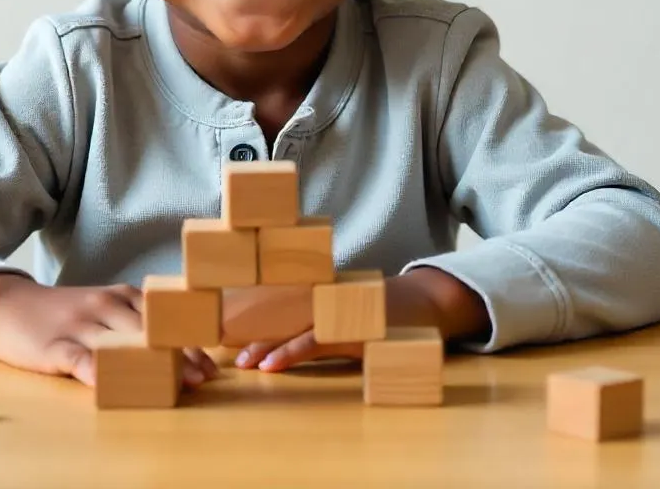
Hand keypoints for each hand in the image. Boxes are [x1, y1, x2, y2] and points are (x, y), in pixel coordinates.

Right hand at [0, 274, 217, 388]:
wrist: (8, 304)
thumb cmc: (62, 311)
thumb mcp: (101, 307)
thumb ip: (130, 322)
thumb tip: (170, 348)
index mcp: (120, 296)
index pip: (162, 319)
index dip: (187, 342)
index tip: (211, 364)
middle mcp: (105, 306)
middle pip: (149, 332)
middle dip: (179, 356)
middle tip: (204, 379)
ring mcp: (80, 324)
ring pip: (121, 345)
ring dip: (151, 366)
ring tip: (177, 386)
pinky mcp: (55, 345)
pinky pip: (81, 359)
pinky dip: (99, 371)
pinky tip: (115, 385)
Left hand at [235, 268, 488, 372]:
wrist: (424, 302)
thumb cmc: (384, 307)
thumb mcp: (350, 304)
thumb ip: (326, 311)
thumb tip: (294, 326)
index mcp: (325, 296)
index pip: (286, 308)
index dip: (261, 322)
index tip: (235, 335)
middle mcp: (329, 303)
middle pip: (286, 320)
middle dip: (259, 338)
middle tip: (234, 356)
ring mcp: (341, 317)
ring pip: (299, 333)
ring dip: (273, 349)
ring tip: (251, 363)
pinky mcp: (355, 332)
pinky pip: (320, 344)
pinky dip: (295, 352)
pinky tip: (276, 363)